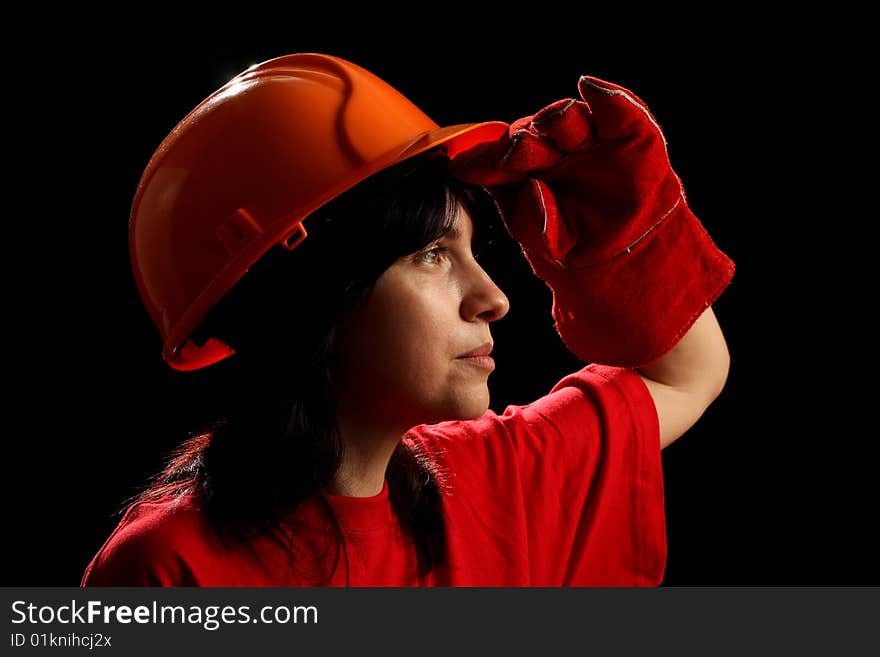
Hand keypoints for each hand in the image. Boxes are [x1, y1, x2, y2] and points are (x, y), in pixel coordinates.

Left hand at [450, 77, 733, 366]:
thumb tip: (531, 187)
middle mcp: (555, 154)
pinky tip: (590, 89)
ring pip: (567, 119)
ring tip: (558, 136)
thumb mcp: (547, 242)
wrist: (631, 268)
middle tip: (518, 155)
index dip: (486, 160)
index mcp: (528, 176)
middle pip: (531, 132)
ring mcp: (591, 143)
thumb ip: (531, 217)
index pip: (502, 158)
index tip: (466, 166)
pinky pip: (618, 110)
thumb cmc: (583, 254)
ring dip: (557, 123)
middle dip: (523, 142)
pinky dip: (608, 97)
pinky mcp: (629, 137)